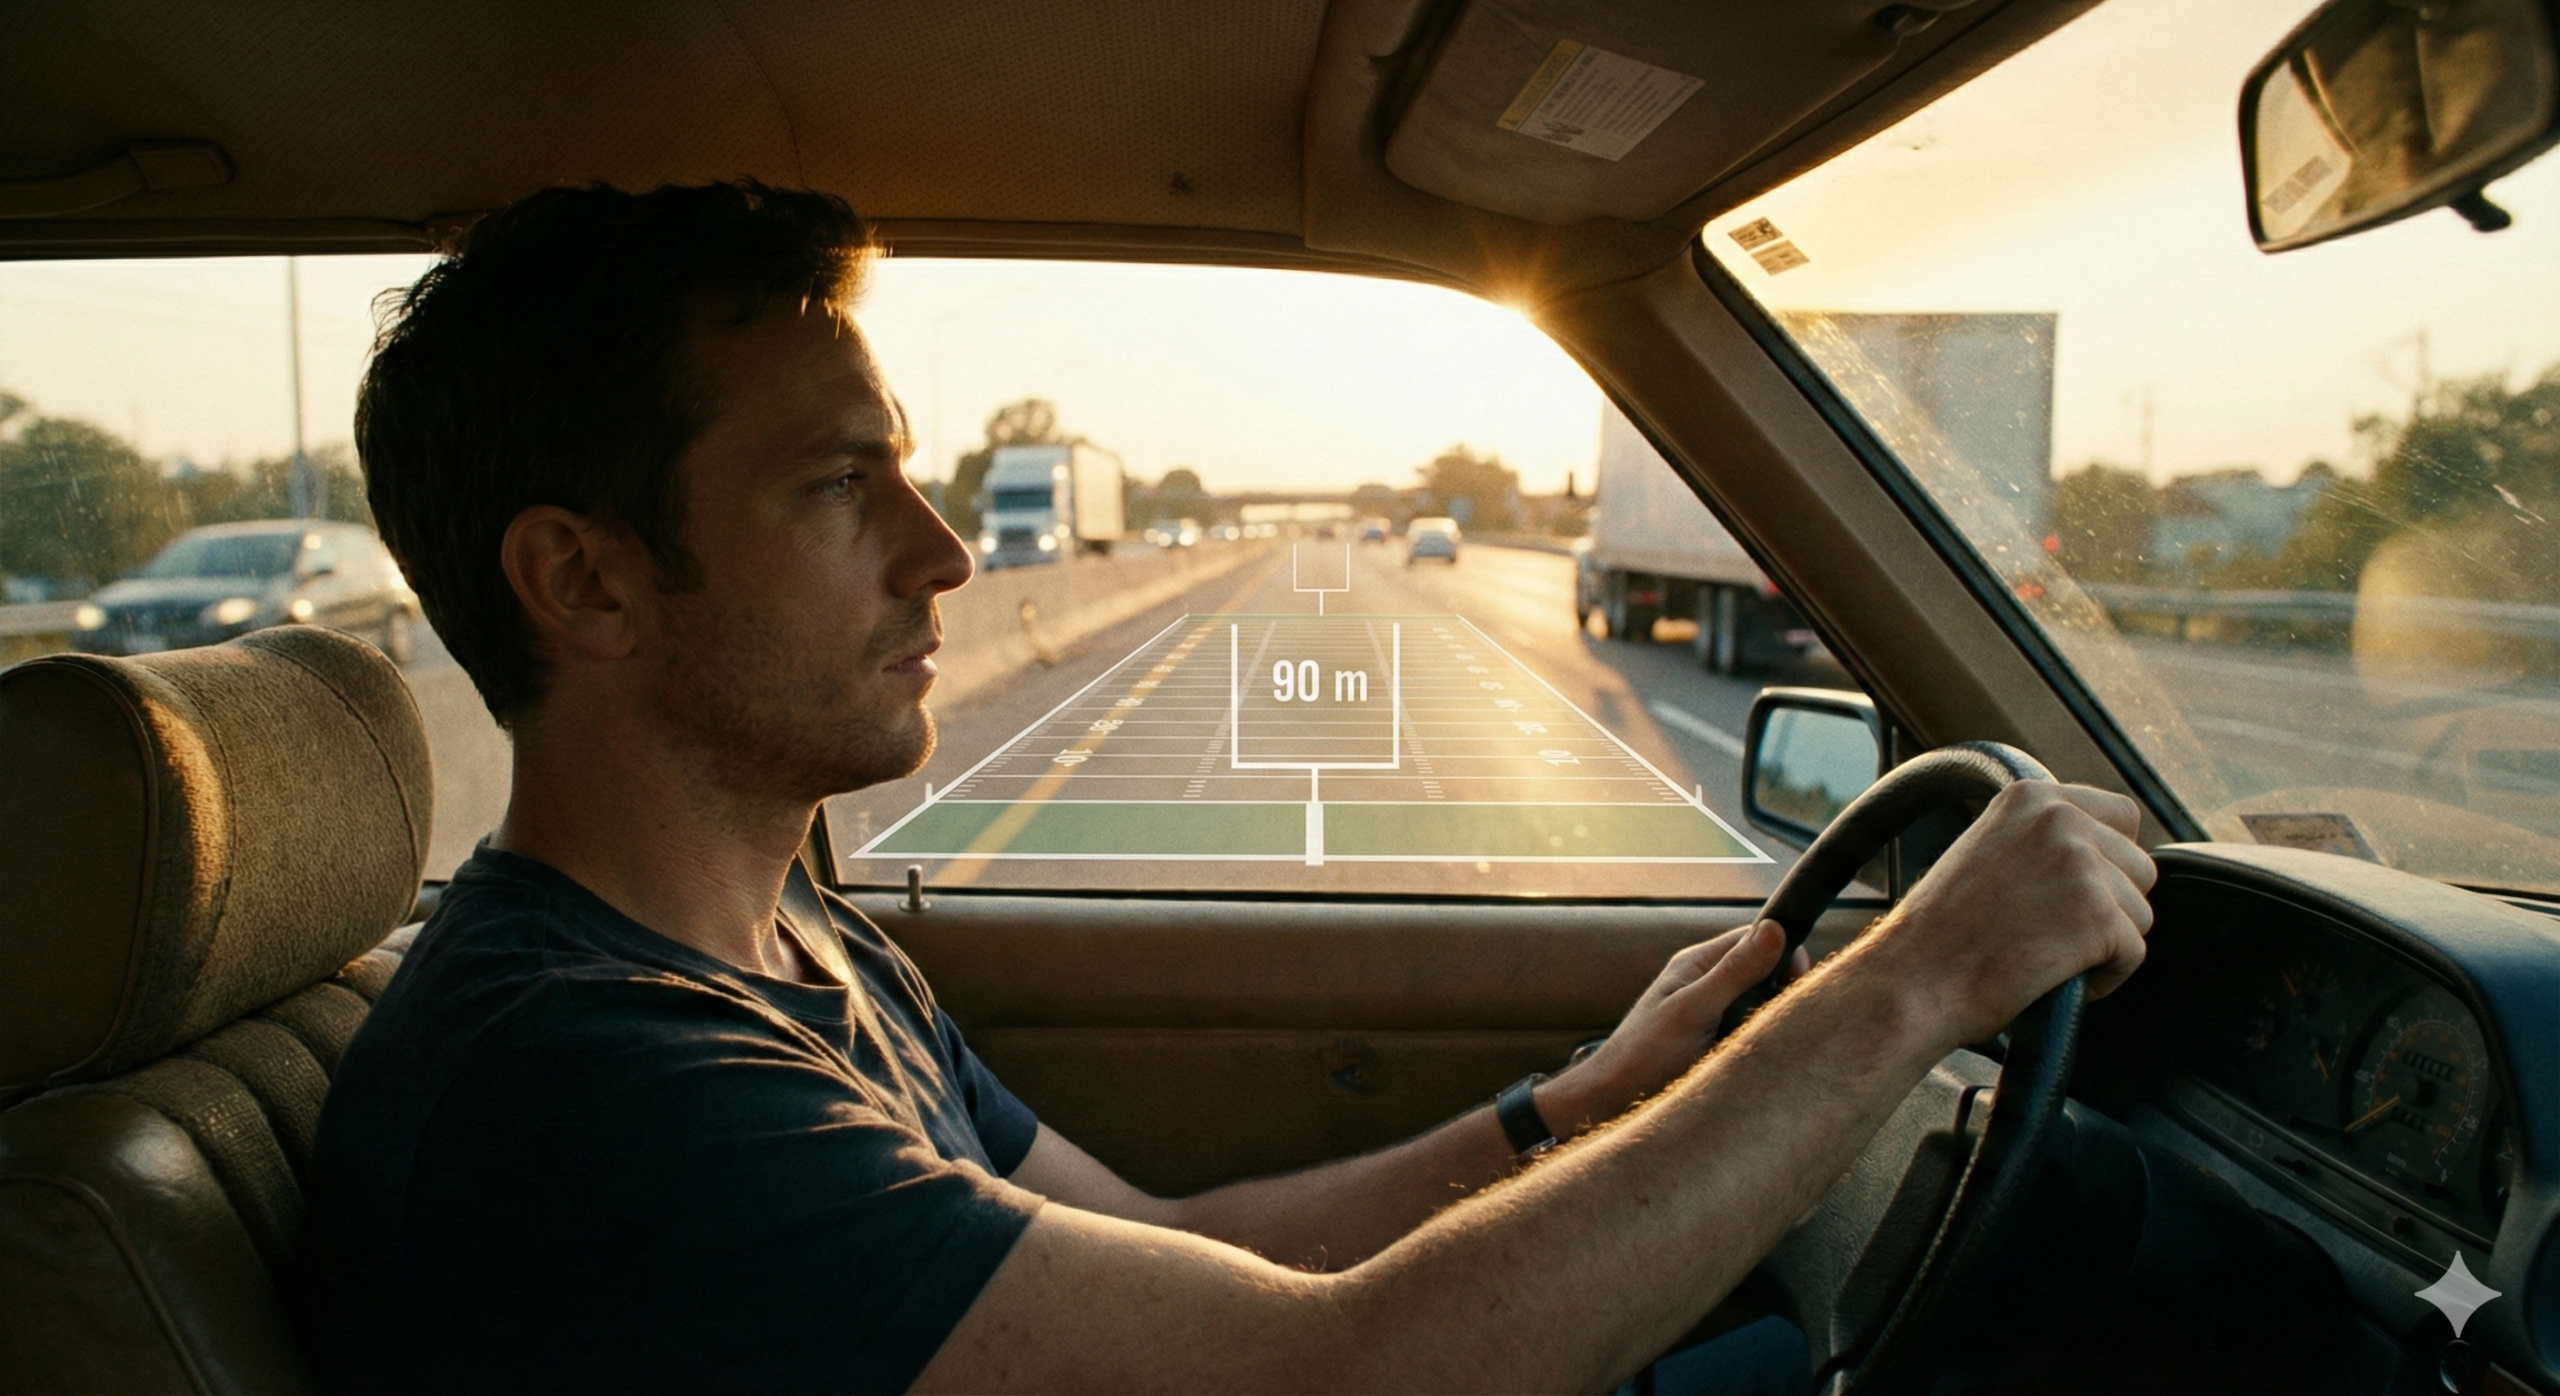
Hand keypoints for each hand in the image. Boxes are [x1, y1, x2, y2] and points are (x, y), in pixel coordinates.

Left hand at [1537, 922, 1808, 1134]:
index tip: (1796, 986)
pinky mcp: (1716, 1046)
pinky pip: (1751, 1036)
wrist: (1612, 1102)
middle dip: (1779, 993)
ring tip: (1758, 1046)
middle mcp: (1707, 985)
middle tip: (1775, 1022)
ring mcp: (1712, 1016)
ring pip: (1760, 1008)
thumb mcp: (1693, 1009)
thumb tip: (1775, 929)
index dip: (1784, 955)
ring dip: (1768, 1024)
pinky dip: (1758, 1045)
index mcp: (1698, 965)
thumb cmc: (1642, 1053)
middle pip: (1764, 973)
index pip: (1756, 938)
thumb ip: (1733, 972)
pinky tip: (1754, 1062)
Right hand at [1864, 781, 2154, 1049]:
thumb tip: (2105, 853)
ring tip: (2049, 957)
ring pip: (2139, 913)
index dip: (2108, 862)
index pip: (2122, 816)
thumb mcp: (1988, 851)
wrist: (1914, 980)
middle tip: (2054, 934)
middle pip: (2139, 867)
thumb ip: (2043, 839)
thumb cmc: (1942, 933)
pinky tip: (2057, 979)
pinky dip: (2105, 978)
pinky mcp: (2098, 915)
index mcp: (2032, 796)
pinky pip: (2134, 953)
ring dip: (2107, 944)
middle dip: (2110, 907)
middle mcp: (2061, 819)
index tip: (2074, 895)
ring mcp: (2082, 865)